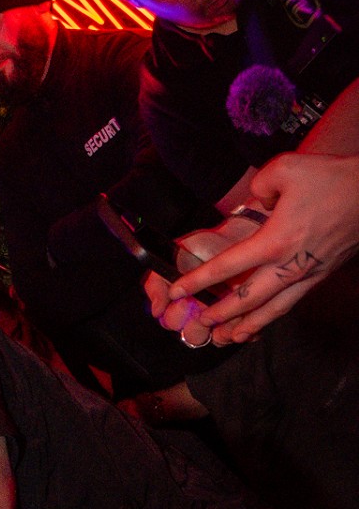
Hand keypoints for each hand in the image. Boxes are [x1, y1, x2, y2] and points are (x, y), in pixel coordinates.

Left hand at [162, 153, 358, 342]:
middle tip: (200, 327)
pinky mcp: (321, 275)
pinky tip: (263, 322)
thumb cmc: (331, 179)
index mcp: (275, 241)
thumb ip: (259, 187)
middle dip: (221, 315)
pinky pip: (292, 303)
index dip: (200, 280)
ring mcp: (307, 274)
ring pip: (273, 309)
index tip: (178, 291)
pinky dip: (274, 316)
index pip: (228, 267)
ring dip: (248, 326)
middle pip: (248, 299)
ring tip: (227, 339)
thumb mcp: (286, 169)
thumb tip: (254, 203)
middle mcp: (289, 265)